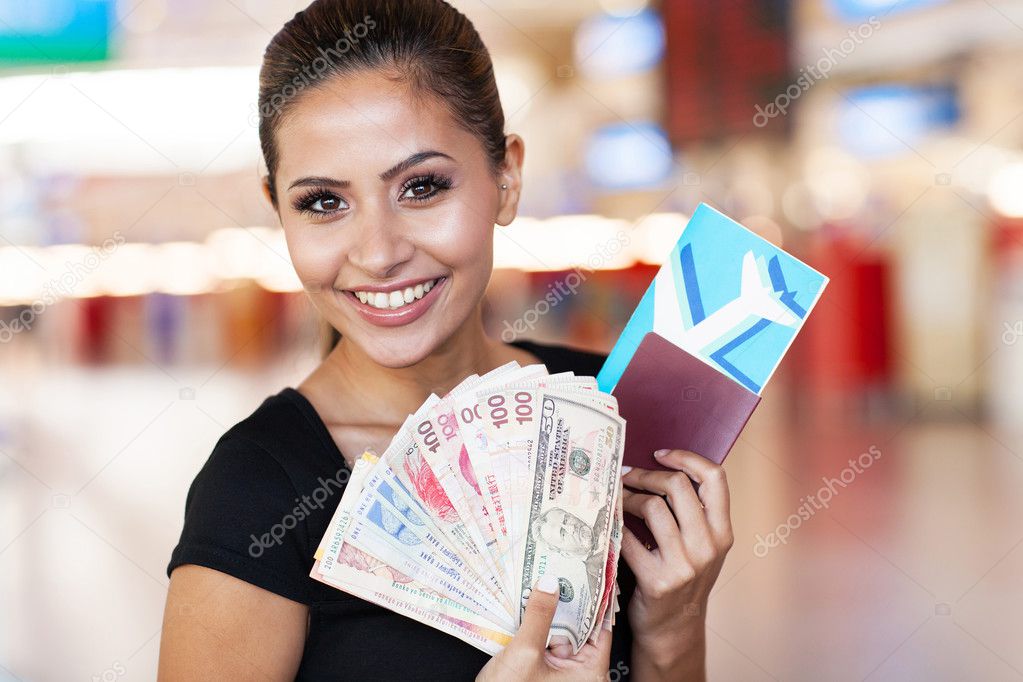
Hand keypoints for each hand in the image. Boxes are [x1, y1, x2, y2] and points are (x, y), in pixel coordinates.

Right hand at [476, 575, 612, 681]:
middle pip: (579, 627)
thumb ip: (539, 616)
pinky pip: (545, 643)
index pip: (600, 626)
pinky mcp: (543, 673)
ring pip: (559, 633)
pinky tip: (527, 605)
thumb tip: (550, 583)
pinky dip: (537, 627)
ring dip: (548, 613)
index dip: (594, 597)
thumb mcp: (524, 653)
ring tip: (541, 579)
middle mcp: (580, 674)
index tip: (589, 569)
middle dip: (566, 600)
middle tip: (559, 566)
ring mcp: (561, 674)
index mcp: (589, 673)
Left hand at [620, 449, 733, 665]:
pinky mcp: (657, 580)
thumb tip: (658, 466)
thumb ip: (693, 512)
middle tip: (627, 476)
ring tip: (618, 499)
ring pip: (652, 507)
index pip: (715, 478)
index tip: (660, 454)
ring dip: (628, 497)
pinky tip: (611, 523)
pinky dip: (616, 525)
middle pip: (677, 486)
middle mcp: (708, 546)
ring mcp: (684, 565)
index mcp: (723, 532)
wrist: (674, 628)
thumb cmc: (683, 578)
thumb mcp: (702, 546)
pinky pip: (629, 538)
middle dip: (646, 474)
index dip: (686, 457)